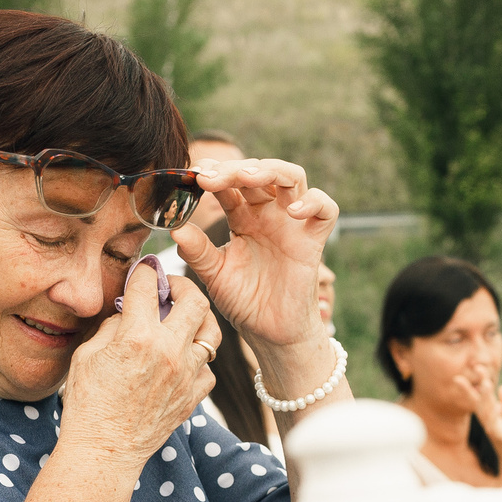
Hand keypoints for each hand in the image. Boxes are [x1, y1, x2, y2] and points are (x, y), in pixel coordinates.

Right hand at [58, 260, 218, 465]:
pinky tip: (181, 361)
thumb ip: (113, 326)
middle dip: (183, 286)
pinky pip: (208, 370)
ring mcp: (186, 376)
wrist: (104, 452)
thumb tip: (129, 311)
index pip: (148, 285)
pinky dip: (197, 361)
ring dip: (197, 323)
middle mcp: (169, 352)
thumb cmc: (87, 405)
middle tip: (171, 289)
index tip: (144, 273)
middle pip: (196, 300)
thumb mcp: (88, 355)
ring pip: (212, 334)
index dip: (145, 272)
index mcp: (138, 337)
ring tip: (183, 322)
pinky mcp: (193, 398)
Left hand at [167, 157, 336, 350]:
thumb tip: (175, 229)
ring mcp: (293, 224)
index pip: (230, 183)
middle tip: (211, 177)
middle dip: (235, 169)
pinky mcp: (314, 240)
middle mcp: (269, 214)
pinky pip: (326, 209)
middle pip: (259, 171)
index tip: (193, 175)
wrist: (270, 333)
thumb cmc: (245, 302)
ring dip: (271, 170)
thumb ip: (197, 251)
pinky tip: (292, 211)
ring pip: (292, 178)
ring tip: (248, 177)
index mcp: (243, 217)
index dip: (213, 174)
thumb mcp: (214, 275)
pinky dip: (313, 203)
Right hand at [462, 370, 501, 479]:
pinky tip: (497, 406)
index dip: (476, 383)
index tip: (474, 368)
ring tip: (485, 383)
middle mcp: (488, 421)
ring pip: (486, 411)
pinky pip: (496, 425)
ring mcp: (494, 429)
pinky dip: (496, 415)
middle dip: (468, 391)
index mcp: (490, 415)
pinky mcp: (501, 437)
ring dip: (484, 398)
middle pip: (476, 403)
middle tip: (458, 377)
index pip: (480, 397)